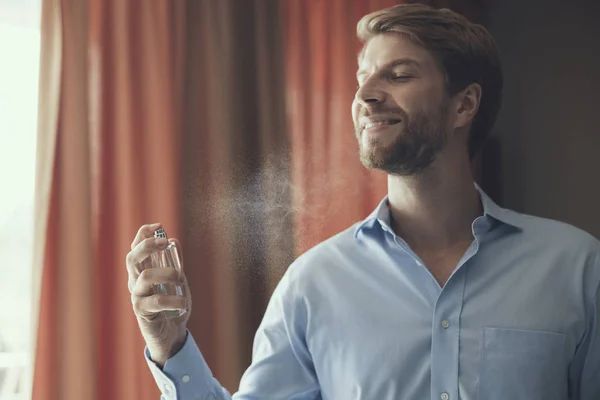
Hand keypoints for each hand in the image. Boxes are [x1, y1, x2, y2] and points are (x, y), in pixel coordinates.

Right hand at [126, 223, 191, 365]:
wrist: (171, 335)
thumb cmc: (172, 306)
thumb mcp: (177, 281)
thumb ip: (175, 263)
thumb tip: (174, 241)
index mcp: (142, 271)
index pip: (135, 248)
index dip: (143, 234)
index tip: (158, 226)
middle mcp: (135, 282)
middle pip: (132, 258)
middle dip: (147, 246)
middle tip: (165, 243)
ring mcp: (137, 297)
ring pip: (144, 277)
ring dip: (167, 273)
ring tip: (181, 279)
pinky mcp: (142, 312)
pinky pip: (154, 301)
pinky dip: (172, 299)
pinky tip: (183, 302)